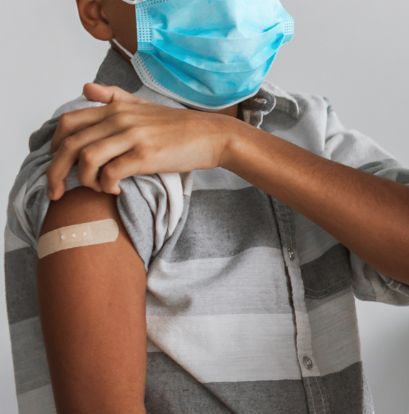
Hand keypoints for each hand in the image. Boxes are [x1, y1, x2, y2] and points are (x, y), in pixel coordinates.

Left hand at [47, 83, 251, 199]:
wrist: (212, 135)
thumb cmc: (178, 126)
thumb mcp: (143, 105)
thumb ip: (113, 96)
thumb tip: (85, 87)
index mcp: (115, 108)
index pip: (68, 123)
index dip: (54, 147)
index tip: (57, 166)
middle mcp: (119, 119)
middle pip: (70, 144)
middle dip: (56, 171)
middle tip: (57, 190)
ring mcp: (133, 136)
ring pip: (87, 158)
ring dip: (84, 180)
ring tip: (95, 188)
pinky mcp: (146, 155)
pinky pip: (111, 173)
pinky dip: (106, 186)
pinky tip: (115, 189)